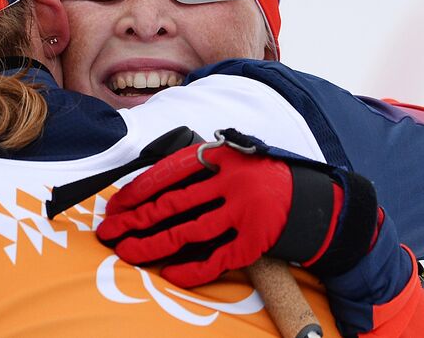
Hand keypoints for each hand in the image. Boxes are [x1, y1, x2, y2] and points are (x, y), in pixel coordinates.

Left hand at [96, 133, 377, 287]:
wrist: (323, 205)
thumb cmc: (267, 181)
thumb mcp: (237, 160)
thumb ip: (203, 168)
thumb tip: (154, 188)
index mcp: (222, 156)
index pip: (168, 172)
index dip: (137, 190)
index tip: (115, 205)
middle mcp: (231, 181)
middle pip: (171, 204)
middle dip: (134, 219)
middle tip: (107, 232)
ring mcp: (245, 211)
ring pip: (187, 233)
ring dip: (152, 245)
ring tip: (126, 253)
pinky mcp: (257, 240)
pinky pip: (216, 258)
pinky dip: (192, 270)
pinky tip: (170, 275)